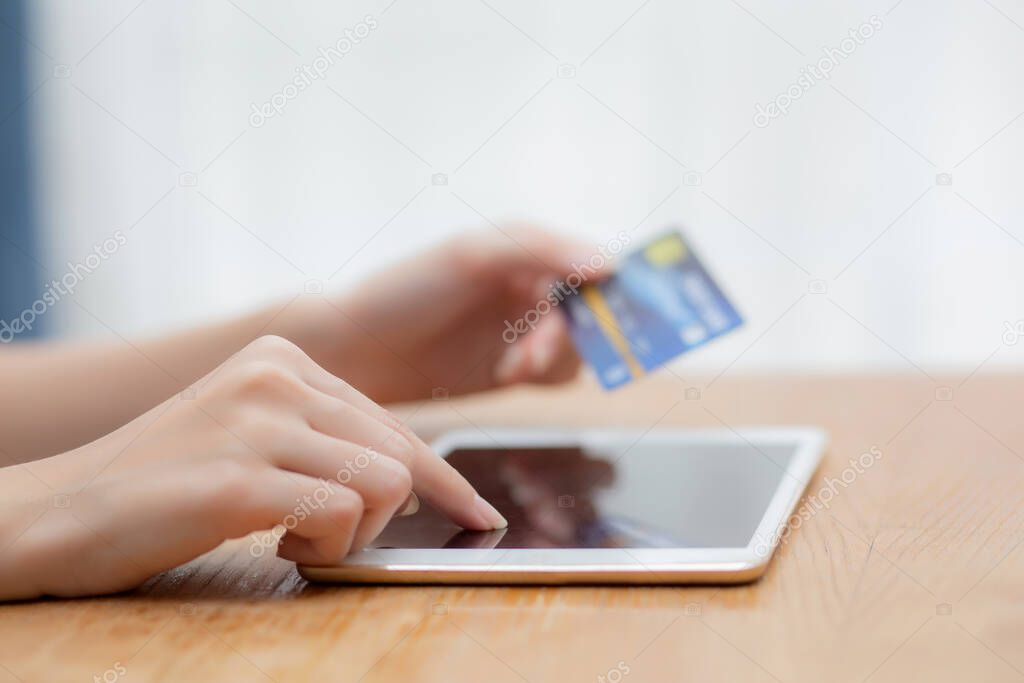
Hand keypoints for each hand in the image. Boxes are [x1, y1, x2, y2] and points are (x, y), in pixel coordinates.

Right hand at [0, 336, 504, 599]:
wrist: (58, 512)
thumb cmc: (164, 483)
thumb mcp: (250, 434)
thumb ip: (323, 437)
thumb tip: (412, 474)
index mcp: (284, 359)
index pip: (396, 424)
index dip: (444, 479)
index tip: (476, 513)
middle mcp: (277, 377)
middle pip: (402, 455)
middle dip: (387, 514)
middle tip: (328, 537)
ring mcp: (257, 423)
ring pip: (387, 485)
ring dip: (355, 534)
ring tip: (297, 540)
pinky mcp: (240, 478)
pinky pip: (343, 518)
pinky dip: (327, 551)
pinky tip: (279, 548)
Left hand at [302, 227, 611, 402]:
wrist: (355, 350)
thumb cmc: (405, 290)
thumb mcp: (471, 256)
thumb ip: (541, 251)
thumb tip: (611, 263)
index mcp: (528, 248)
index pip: (592, 262)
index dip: (609, 287)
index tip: (613, 312)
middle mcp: (532, 285)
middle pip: (590, 310)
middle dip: (569, 332)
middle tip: (533, 354)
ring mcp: (524, 327)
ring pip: (578, 344)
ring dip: (556, 356)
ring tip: (513, 367)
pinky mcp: (514, 367)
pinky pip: (556, 374)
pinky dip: (543, 375)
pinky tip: (506, 375)